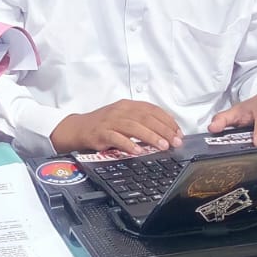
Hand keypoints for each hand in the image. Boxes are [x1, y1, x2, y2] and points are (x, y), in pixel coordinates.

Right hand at [50, 100, 182, 154]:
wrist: (78, 128)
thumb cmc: (104, 124)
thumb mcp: (123, 117)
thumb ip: (141, 121)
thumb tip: (166, 132)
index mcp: (128, 105)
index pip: (152, 110)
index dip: (167, 121)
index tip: (178, 132)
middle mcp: (120, 110)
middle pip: (146, 118)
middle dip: (163, 130)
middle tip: (175, 141)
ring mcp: (110, 121)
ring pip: (133, 127)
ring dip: (150, 136)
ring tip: (162, 146)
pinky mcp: (101, 133)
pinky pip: (116, 138)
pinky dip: (128, 144)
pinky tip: (137, 151)